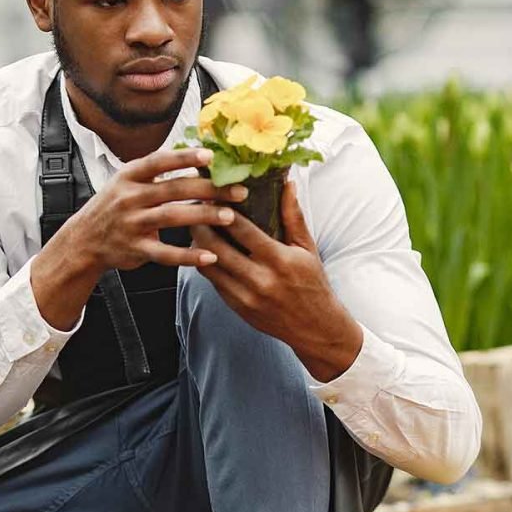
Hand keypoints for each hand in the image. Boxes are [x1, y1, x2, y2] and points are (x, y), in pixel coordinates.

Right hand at [70, 148, 248, 271]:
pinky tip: (210, 257)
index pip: (159, 162)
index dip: (184, 158)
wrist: (84, 240)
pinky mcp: (136, 249)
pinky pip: (166, 254)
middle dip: (209, 189)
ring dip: (204, 216)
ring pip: (173, 217)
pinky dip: (188, 256)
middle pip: (174, 189)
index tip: (210, 155)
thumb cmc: (114, 206)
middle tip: (238, 190)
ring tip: (230, 216)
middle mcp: (129, 197)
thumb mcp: (126, 181)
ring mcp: (132, 224)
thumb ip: (156, 171)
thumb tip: (197, 154)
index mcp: (129, 176)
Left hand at [192, 179, 363, 381]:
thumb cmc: (313, 283)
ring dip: (198, 245)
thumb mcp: (307, 248)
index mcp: (280, 260)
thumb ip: (293, 216)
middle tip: (195, 209)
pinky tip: (205, 251)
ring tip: (196, 227)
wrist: (316, 328)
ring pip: (208, 266)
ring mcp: (246, 296)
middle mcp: (260, 280)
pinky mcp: (238, 308)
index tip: (213, 196)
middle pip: (216, 247)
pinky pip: (213, 282)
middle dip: (201, 225)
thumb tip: (287, 182)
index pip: (242, 230)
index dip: (222, 211)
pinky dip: (206, 264)